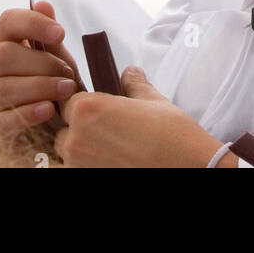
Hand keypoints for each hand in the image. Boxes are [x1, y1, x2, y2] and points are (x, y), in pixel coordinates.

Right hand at [0, 0, 84, 145]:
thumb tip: (43, 3)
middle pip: (4, 55)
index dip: (32, 22)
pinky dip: (29, 112)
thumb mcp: (55, 64)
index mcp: (0, 47)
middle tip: (68, 74)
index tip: (60, 32)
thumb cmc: (49, 92)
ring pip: (4, 87)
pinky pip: (3, 120)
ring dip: (40, 87)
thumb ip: (49, 39)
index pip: (6, 22)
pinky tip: (48, 110)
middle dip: (42, 63)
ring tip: (66, 91)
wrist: (45, 136)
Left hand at [54, 66, 233, 168]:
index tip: (99, 109)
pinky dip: (93, 164)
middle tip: (109, 129)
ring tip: (115, 147)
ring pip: (70, 153)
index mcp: (89, 109)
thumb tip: (129, 73)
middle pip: (65, 129)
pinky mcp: (88, 179)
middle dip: (81, 127)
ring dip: (85, 148)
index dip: (84, 104)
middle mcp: (77, 138)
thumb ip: (133, 84)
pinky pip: (82, 168)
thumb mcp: (152, 99)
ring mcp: (80, 165)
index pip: (69, 101)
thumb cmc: (171, 134)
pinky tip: (116, 160)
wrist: (188, 168)